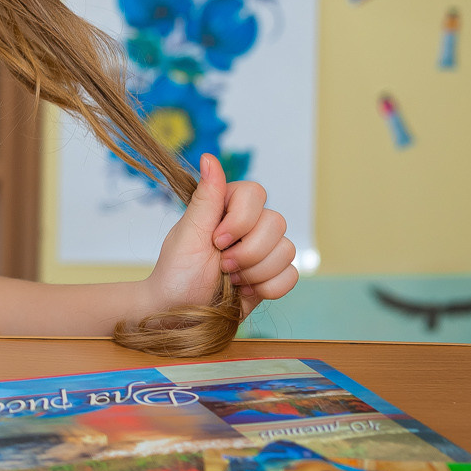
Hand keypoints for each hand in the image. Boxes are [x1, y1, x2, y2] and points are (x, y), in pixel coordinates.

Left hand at [145, 153, 298, 318]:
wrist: (181, 313)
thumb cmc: (178, 272)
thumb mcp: (189, 233)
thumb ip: (206, 197)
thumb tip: (208, 156)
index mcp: (224, 206)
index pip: (256, 193)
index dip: (241, 220)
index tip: (216, 241)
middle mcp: (248, 224)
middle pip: (276, 223)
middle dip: (247, 252)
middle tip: (221, 265)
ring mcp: (262, 250)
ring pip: (287, 250)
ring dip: (255, 271)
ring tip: (231, 279)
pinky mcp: (272, 275)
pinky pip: (292, 275)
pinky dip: (268, 288)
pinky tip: (246, 290)